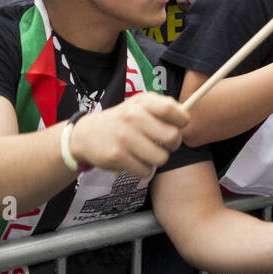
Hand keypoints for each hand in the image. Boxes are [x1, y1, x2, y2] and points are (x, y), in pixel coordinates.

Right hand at [71, 93, 188, 178]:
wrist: (86, 135)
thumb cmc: (122, 120)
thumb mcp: (139, 105)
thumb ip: (163, 107)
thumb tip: (186, 116)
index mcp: (142, 103)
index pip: (172, 110)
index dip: (182, 120)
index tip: (179, 125)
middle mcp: (133, 117)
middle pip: (173, 137)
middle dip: (173, 144)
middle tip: (164, 144)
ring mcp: (124, 137)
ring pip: (161, 158)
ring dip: (157, 159)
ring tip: (147, 153)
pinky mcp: (117, 156)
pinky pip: (146, 170)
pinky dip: (144, 169)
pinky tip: (135, 161)